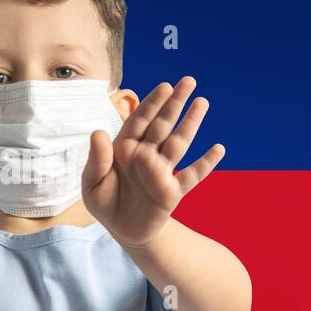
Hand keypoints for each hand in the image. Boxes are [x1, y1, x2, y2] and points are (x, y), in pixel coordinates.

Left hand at [82, 76, 224, 247]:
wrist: (121, 229)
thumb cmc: (105, 201)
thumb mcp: (92, 183)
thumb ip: (97, 159)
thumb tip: (98, 132)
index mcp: (125, 148)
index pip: (140, 120)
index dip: (152, 103)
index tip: (165, 86)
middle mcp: (146, 155)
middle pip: (163, 124)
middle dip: (175, 103)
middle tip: (188, 81)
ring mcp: (162, 172)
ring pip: (179, 143)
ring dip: (191, 123)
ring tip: (202, 102)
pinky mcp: (173, 192)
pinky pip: (191, 175)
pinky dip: (205, 163)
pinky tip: (218, 149)